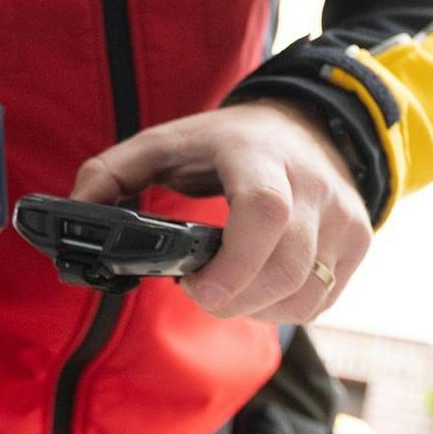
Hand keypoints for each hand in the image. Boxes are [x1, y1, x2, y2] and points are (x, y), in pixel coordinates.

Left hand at [71, 100, 372, 323]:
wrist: (312, 125)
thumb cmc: (228, 144)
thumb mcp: (167, 142)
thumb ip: (112, 172)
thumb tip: (74, 210)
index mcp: (260, 157)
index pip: (265, 212)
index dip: (234, 263)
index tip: (196, 286)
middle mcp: (312, 187)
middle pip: (283, 272)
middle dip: (232, 299)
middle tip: (201, 289)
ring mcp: (343, 218)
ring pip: (302, 297)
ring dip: (255, 308)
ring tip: (231, 285)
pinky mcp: (358, 244)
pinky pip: (318, 302)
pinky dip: (282, 308)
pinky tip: (260, 286)